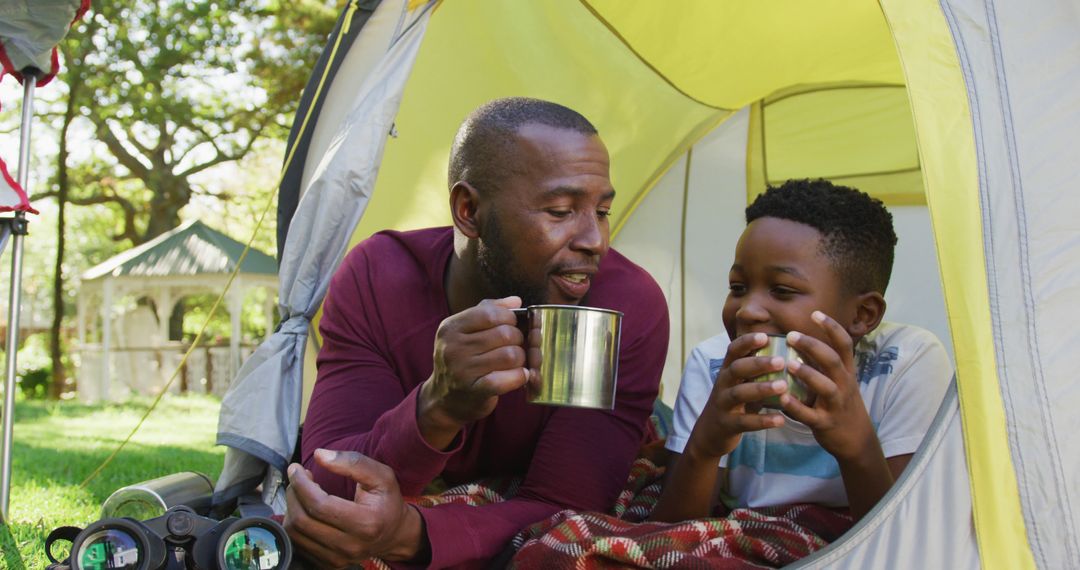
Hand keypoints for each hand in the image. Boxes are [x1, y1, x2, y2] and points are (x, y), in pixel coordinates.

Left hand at [284, 449, 424, 567]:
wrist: (394, 534)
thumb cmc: (387, 501)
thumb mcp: (381, 475)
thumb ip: (352, 462)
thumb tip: (319, 455)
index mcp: (366, 523)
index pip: (319, 505)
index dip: (301, 484)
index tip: (296, 468)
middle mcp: (351, 546)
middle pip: (302, 520)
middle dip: (293, 493)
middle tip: (298, 477)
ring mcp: (338, 559)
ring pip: (296, 534)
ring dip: (292, 507)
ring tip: (302, 492)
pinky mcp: (328, 564)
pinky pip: (298, 544)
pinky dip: (295, 523)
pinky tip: (306, 509)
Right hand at [419, 296, 528, 440]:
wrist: (444, 400)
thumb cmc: (461, 360)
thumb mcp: (465, 331)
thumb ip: (488, 310)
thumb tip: (516, 301)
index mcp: (450, 328)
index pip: (489, 314)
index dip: (508, 317)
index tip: (511, 325)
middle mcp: (453, 348)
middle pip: (504, 334)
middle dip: (518, 339)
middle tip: (515, 346)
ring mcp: (462, 371)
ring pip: (510, 355)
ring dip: (521, 358)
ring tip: (516, 362)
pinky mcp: (474, 391)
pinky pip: (507, 379)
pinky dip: (520, 376)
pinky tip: (519, 375)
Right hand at [684, 332, 789, 461]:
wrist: (711, 432)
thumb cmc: (734, 402)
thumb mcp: (740, 383)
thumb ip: (757, 371)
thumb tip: (789, 352)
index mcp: (727, 370)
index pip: (733, 351)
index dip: (746, 342)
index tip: (765, 336)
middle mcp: (723, 384)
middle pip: (736, 369)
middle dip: (758, 363)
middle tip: (781, 361)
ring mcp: (723, 404)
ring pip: (739, 393)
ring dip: (761, 388)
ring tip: (783, 387)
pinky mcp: (727, 424)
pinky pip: (744, 422)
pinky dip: (762, 421)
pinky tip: (780, 419)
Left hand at [779, 311, 877, 460]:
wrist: (856, 440)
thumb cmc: (840, 403)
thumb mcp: (839, 380)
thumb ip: (822, 362)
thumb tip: (798, 339)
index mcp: (846, 372)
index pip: (844, 344)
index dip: (832, 328)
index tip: (815, 313)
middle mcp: (844, 385)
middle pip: (833, 361)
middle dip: (814, 346)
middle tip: (791, 335)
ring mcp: (836, 405)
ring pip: (826, 387)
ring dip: (808, 374)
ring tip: (789, 364)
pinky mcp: (826, 423)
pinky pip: (811, 415)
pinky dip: (797, 407)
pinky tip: (782, 399)